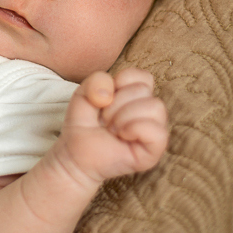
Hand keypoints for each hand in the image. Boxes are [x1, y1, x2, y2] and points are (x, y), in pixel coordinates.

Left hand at [54, 69, 168, 187]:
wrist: (75, 156)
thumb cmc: (83, 126)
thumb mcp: (83, 95)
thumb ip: (95, 80)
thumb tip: (109, 93)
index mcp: (138, 97)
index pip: (143, 76)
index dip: (120, 82)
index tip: (105, 99)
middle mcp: (150, 113)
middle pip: (144, 90)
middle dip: (115, 104)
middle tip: (105, 121)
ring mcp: (155, 131)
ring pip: (155, 107)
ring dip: (123, 117)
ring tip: (112, 130)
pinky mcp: (155, 150)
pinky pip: (157, 131)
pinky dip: (134, 130)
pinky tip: (122, 137)